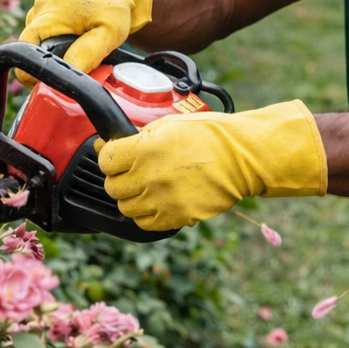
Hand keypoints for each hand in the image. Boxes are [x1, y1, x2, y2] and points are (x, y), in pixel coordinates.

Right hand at [19, 0, 152, 74]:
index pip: (24, 50)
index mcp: (49, 14)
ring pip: (39, 47)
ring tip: (80, 49)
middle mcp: (37, 12)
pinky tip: (75, 43)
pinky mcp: (43, 17)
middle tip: (78, 64)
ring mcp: (38, 13)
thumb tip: (67, 76)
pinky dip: (58, 47)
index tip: (52, 83)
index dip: (33, 72)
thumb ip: (88, 54)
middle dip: (51, 64)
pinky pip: (44, 40)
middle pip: (32, 51)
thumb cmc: (112, 8)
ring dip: (56, 56)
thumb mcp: (109, 33)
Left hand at [97, 100, 326, 230]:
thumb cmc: (211, 135)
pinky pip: (145, 223)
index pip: (105, 161)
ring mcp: (162, 199)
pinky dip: (147, 215)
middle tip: (132, 172)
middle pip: (112, 187)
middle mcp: (149, 176)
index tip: (117, 157)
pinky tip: (158, 201)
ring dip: (132, 198)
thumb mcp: (170, 124)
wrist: (243, 157)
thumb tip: (108, 144)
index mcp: (145, 148)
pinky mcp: (176, 217)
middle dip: (119, 179)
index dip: (110, 158)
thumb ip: (137, 137)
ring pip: (126, 208)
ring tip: (147, 188)